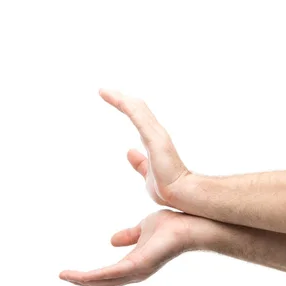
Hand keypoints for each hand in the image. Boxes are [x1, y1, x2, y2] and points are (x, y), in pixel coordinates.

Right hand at [59, 210, 195, 285]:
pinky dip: (90, 277)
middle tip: (63, 276)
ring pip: (102, 283)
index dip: (88, 277)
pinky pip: (108, 275)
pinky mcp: (136, 266)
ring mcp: (135, 272)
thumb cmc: (171, 227)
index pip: (107, 276)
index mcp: (134, 265)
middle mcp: (134, 273)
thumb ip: (129, 235)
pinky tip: (76, 275)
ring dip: (81, 281)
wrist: (188, 224)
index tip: (70, 273)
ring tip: (63, 276)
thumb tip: (111, 240)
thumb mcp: (142, 228)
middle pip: (102, 284)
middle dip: (81, 282)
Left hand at [99, 89, 189, 205]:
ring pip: (137, 109)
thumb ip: (139, 163)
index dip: (127, 107)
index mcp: (154, 141)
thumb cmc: (168, 188)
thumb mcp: (148, 174)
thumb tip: (129, 152)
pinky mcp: (155, 139)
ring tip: (104, 92)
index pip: (139, 118)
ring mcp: (157, 135)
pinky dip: (127, 107)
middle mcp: (157, 133)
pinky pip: (139, 118)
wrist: (181, 195)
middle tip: (104, 91)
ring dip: (121, 99)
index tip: (113, 100)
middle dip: (121, 98)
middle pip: (138, 109)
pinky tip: (118, 100)